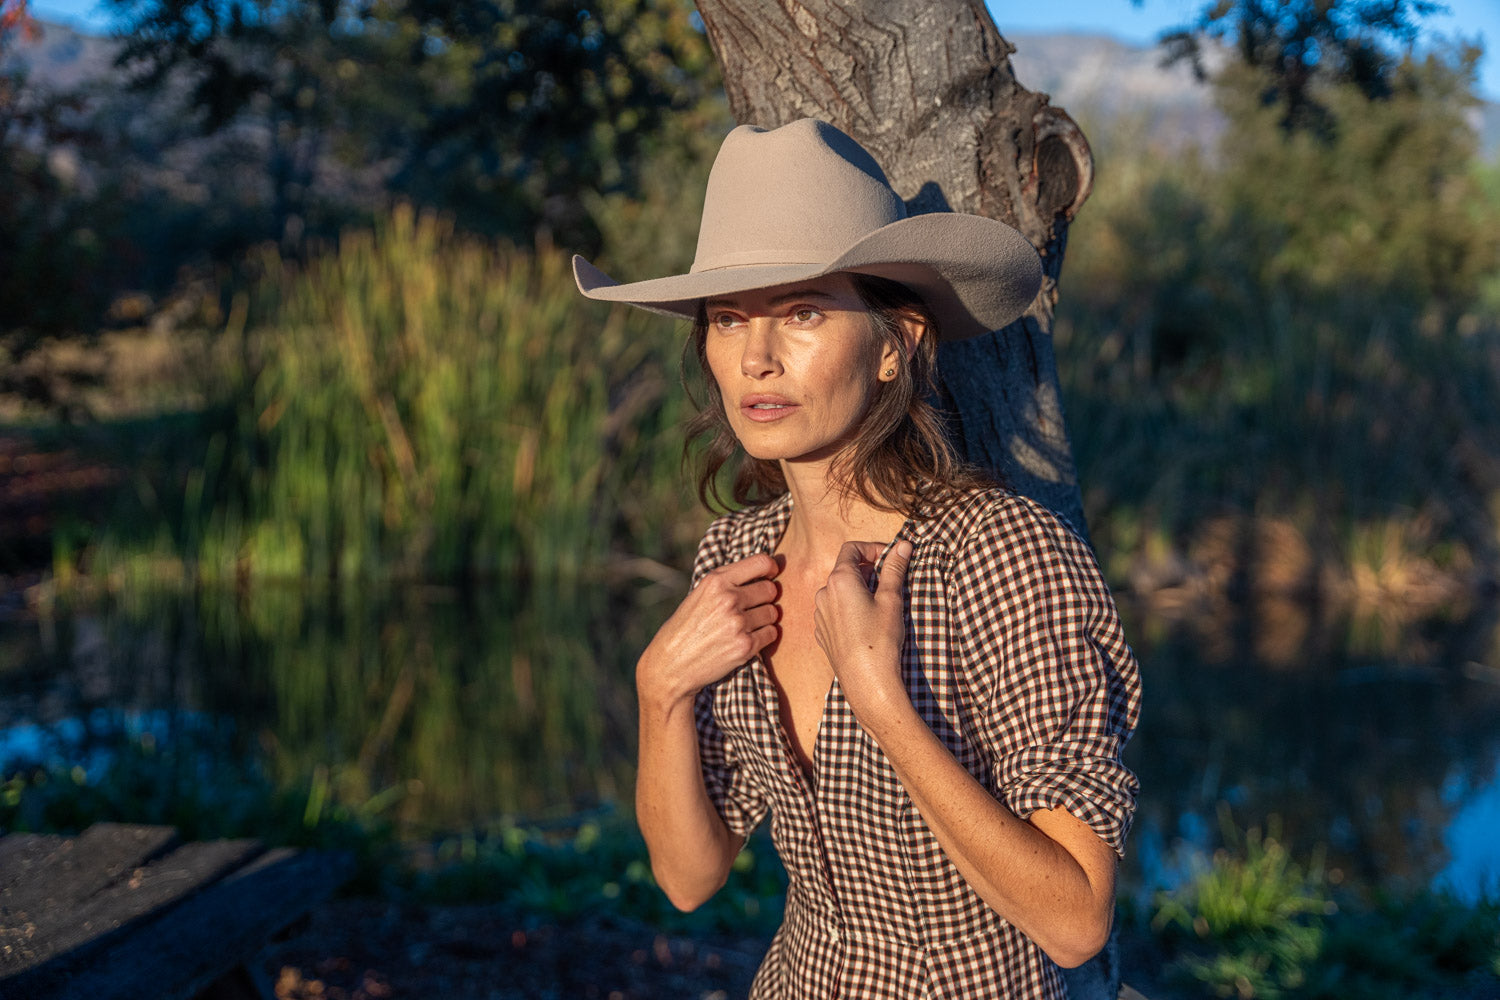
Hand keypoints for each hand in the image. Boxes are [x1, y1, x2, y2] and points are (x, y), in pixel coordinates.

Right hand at [638, 553, 780, 705]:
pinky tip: (749, 638)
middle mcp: (729, 598)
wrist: (671, 664)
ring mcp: (738, 623)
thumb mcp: (700, 594)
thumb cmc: (685, 628)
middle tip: (755, 606)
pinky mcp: (745, 645)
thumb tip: (763, 574)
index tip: (772, 574)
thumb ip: (727, 582)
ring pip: (773, 612)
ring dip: (766, 618)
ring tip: (748, 624)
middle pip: (771, 589)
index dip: (771, 568)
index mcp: (716, 581)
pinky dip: (764, 636)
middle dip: (766, 597)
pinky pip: (772, 633)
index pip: (761, 563)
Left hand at [813, 539, 912, 720]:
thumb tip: (903, 545)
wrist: (866, 681)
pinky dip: (849, 608)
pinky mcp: (821, 632)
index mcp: (840, 580)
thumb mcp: (891, 599)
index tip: (890, 558)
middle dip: (868, 571)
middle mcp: (823, 593)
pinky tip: (866, 624)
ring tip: (879, 606)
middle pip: (845, 569)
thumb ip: (894, 568)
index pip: (851, 548)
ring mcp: (819, 614)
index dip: (872, 548)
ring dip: (858, 590)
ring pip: (839, 591)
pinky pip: (834, 611)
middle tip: (890, 583)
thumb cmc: (880, 639)